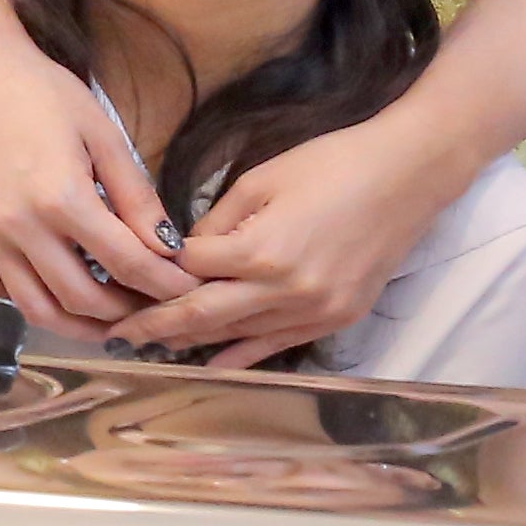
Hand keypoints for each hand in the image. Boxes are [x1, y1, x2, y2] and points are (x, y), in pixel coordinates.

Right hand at [0, 0, 194, 330]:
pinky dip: (42, 304)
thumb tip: (168, 246)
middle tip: (157, 308)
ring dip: (81, 326)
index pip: (125, 262)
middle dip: (128, 312)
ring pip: (39, 309)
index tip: (187, 288)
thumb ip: (136, 195)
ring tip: (115, 321)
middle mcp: (19, 229)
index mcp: (61, 198)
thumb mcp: (103, 133)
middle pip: (83, 299)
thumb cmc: (43, 92)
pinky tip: (68, 296)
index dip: (163, 283)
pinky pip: (7, 291)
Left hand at [110, 114, 456, 368]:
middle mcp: (284, 292)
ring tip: (151, 346)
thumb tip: (190, 253)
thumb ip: (220, 221)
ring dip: (192, 342)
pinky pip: (276, 346)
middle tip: (116, 333)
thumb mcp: (264, 177)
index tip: (129, 273)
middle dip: (156, 325)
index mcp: (261, 250)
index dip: (160, 269)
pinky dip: (239, 355)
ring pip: (236, 338)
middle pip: (203, 316)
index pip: (192, 269)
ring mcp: (313, 313)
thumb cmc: (334, 163)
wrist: (408, 175)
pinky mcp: (335, 321)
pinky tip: (209, 362)